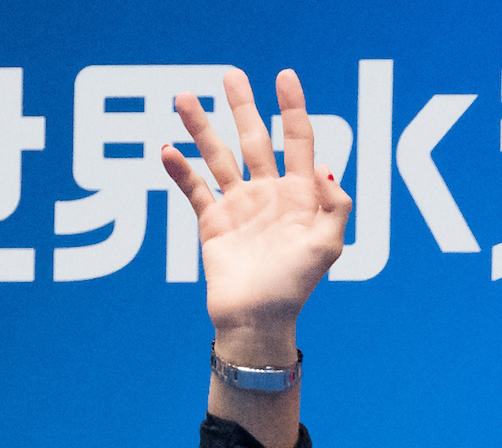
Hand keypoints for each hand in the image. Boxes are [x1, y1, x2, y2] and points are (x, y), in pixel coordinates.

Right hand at [161, 69, 348, 364]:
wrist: (258, 319)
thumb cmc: (296, 287)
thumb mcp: (328, 248)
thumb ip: (334, 207)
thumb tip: (323, 167)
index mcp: (300, 195)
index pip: (298, 141)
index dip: (293, 108)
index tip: (285, 76)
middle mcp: (269, 194)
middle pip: (255, 139)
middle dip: (243, 107)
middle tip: (231, 73)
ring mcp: (239, 205)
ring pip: (218, 156)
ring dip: (201, 127)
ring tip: (184, 97)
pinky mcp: (213, 221)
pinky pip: (194, 188)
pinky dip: (180, 170)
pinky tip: (167, 149)